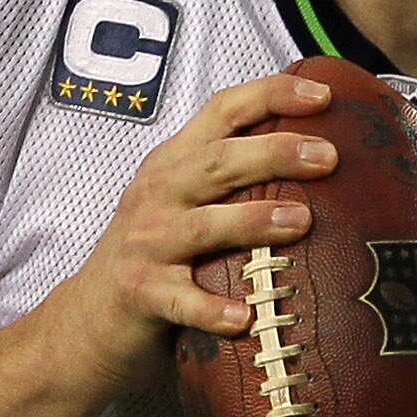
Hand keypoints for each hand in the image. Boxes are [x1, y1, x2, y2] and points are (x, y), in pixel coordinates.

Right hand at [42, 74, 337, 397]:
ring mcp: (147, 244)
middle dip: (274, 153)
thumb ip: (232, 181)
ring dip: (252, 222)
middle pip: (218, 162)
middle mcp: (158, 193)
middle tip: (328, 157)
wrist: (88, 320)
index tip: (323, 96)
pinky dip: (212, 310)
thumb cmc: (158, 258)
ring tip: (302, 221)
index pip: (222, 111)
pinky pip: (182, 301)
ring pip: (203, 226)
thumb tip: (323, 162)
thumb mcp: (184, 204)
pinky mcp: (141, 293)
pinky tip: (244, 318)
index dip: (271, 96)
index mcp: (174, 162)